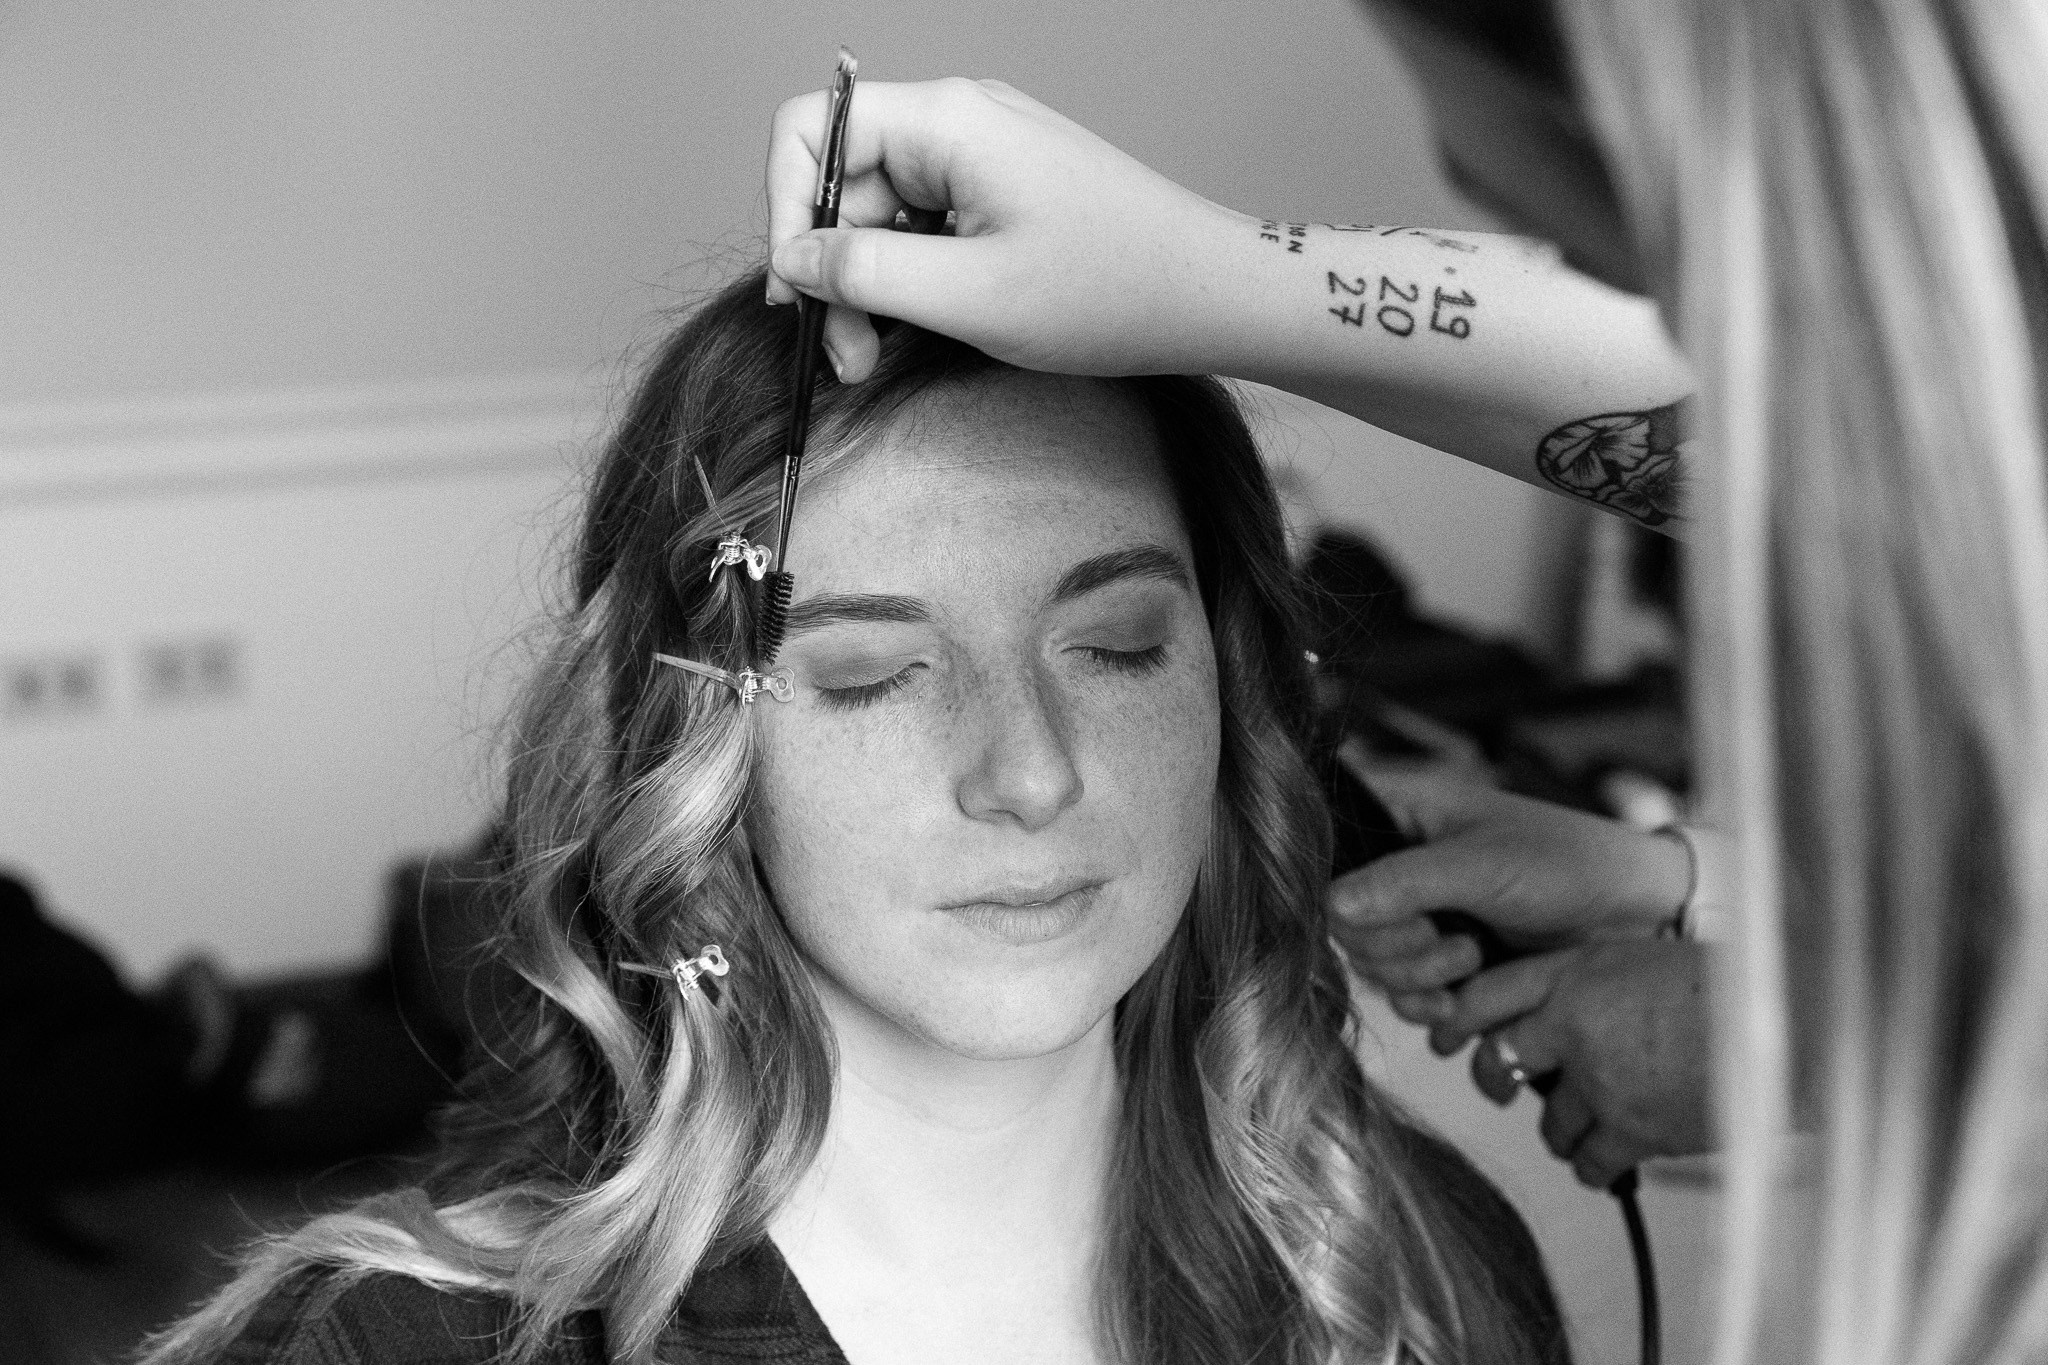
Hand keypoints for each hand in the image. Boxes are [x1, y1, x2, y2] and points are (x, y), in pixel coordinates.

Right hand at [765, 78, 1234, 381]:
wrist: (1210, 296)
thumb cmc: (1112, 289)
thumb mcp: (969, 295)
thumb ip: (865, 272)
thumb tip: (792, 259)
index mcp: (946, 120)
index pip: (809, 128)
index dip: (782, 206)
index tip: (794, 286)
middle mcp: (957, 121)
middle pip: (843, 182)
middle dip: (833, 270)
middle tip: (848, 355)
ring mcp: (981, 155)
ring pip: (880, 213)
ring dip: (869, 286)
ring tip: (878, 355)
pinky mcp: (999, 191)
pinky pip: (922, 225)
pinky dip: (909, 279)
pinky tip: (919, 328)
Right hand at [1329, 762, 1690, 1007]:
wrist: (1634, 915)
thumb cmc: (1570, 863)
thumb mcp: (1484, 865)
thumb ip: (1404, 883)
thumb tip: (1333, 907)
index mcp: (1404, 815)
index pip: (1333, 856)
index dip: (1351, 896)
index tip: (1404, 914)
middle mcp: (1403, 865)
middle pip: (1348, 924)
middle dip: (1396, 948)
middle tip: (1454, 946)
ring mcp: (1422, 915)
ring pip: (1374, 964)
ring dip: (1416, 980)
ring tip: (1471, 964)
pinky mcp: (1444, 962)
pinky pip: (1404, 996)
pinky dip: (1428, 1008)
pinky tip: (1462, 1004)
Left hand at [1429, 941, 1714, 1187]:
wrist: (1789, 1025)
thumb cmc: (1731, 986)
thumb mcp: (1642, 958)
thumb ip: (1589, 982)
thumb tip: (1556, 1016)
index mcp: (1575, 971)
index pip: (1485, 995)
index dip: (1460, 1020)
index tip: (1453, 1037)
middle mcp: (1573, 1023)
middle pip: (1495, 1061)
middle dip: (1495, 1080)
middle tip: (1504, 1086)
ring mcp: (1599, 1079)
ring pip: (1548, 1122)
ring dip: (1566, 1127)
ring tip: (1596, 1119)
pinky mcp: (1630, 1130)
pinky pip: (1587, 1163)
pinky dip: (1597, 1166)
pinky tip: (1614, 1157)